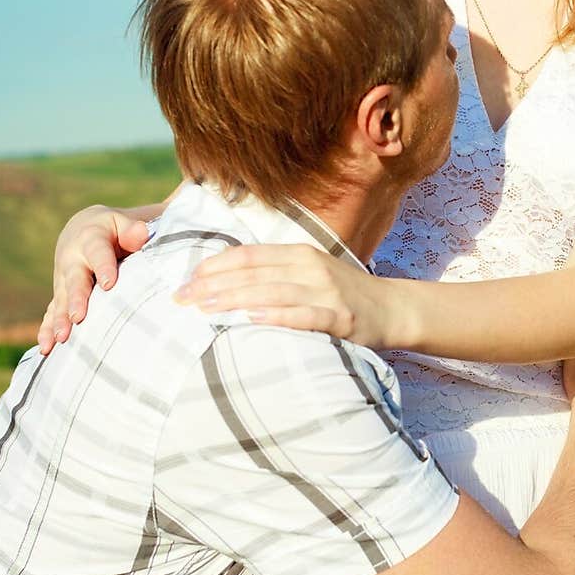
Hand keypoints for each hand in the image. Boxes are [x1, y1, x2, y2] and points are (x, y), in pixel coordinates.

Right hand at [37, 206, 150, 353]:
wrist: (81, 229)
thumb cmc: (111, 229)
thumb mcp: (121, 223)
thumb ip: (131, 230)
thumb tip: (142, 233)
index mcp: (90, 239)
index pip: (98, 253)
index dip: (103, 267)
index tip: (109, 284)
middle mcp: (72, 259)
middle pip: (75, 280)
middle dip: (77, 299)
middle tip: (79, 317)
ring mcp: (63, 279)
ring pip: (61, 300)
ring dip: (59, 319)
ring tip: (61, 338)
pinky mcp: (59, 294)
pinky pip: (51, 312)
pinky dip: (47, 329)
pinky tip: (46, 348)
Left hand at [175, 243, 394, 347]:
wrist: (392, 309)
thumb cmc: (342, 294)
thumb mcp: (310, 273)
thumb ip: (275, 274)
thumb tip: (226, 283)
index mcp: (299, 254)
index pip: (249, 255)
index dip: (216, 266)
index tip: (187, 280)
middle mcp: (311, 267)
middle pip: (255, 274)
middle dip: (214, 285)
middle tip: (182, 298)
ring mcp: (327, 292)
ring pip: (274, 292)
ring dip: (236, 299)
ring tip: (206, 308)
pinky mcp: (341, 318)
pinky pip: (305, 316)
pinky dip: (277, 316)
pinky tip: (252, 319)